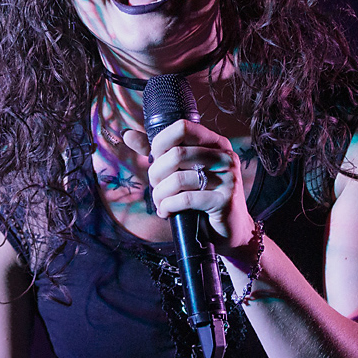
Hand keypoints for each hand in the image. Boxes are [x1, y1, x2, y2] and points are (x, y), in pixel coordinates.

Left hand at [120, 120, 257, 248]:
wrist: (229, 229)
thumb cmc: (202, 197)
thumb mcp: (182, 171)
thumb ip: (158, 152)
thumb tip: (128, 135)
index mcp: (216, 143)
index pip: (183, 127)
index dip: (160, 143)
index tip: (154, 160)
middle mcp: (225, 156)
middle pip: (177, 154)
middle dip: (156, 174)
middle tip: (155, 188)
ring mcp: (228, 178)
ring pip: (178, 179)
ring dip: (160, 194)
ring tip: (159, 203)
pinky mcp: (225, 201)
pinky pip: (186, 199)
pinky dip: (169, 206)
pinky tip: (166, 212)